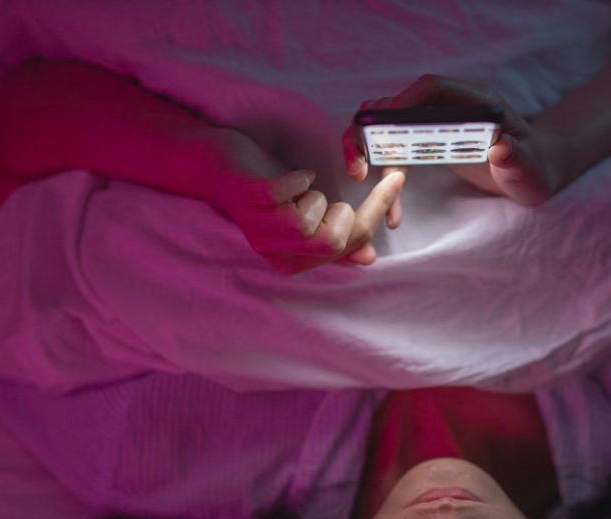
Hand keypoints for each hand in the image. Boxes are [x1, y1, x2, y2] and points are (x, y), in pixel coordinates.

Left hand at [209, 129, 404, 274]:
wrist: (216, 167)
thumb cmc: (267, 191)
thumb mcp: (308, 218)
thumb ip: (338, 238)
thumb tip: (370, 258)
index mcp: (294, 260)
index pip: (346, 247)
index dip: (375, 214)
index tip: (394, 182)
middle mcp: (274, 251)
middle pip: (332, 243)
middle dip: (349, 212)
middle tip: (336, 197)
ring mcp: (257, 226)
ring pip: (306, 225)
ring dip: (317, 199)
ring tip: (307, 191)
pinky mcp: (245, 196)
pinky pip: (278, 194)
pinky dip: (296, 180)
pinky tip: (300, 175)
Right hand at [341, 74, 559, 204]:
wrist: (530, 173)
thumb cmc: (532, 167)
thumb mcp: (528, 166)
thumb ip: (516, 156)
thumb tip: (501, 147)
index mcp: (472, 101)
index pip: (432, 87)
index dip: (404, 100)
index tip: (384, 125)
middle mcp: (446, 107)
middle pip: (395, 104)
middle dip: (370, 127)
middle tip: (358, 163)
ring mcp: (431, 124)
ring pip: (385, 126)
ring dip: (366, 148)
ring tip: (358, 177)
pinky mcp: (424, 144)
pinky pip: (393, 152)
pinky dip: (384, 175)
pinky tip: (392, 211)